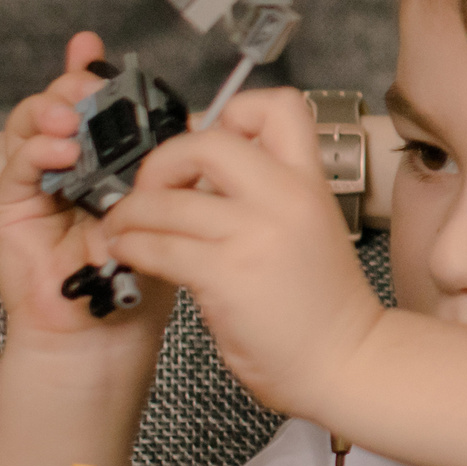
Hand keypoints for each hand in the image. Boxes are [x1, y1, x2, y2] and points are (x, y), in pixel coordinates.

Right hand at [0, 35, 179, 348]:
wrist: (108, 332)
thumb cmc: (143, 274)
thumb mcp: (169, 206)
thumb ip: (169, 163)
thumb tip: (190, 116)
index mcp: (111, 157)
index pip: (97, 104)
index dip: (92, 73)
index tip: (91, 48)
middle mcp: (73, 163)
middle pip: (60, 105)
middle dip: (71, 87)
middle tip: (86, 87)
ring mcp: (40, 182)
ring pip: (33, 125)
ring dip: (50, 110)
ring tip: (73, 115)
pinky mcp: (14, 208)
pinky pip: (20, 167)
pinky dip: (37, 151)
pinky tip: (59, 151)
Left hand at [101, 88, 383, 417]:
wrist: (345, 359)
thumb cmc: (321, 303)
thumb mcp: (309, 226)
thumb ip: (265, 195)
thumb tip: (197, 177)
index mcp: (308, 181)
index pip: (276, 106)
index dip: (232, 113)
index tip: (208, 147)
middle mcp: (285, 197)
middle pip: (206, 141)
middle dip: (162, 161)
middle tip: (151, 190)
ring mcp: (255, 235)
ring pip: (166, 200)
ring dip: (128, 214)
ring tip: (121, 230)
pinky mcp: (226, 275)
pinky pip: (157, 246)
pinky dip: (130, 248)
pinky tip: (130, 256)